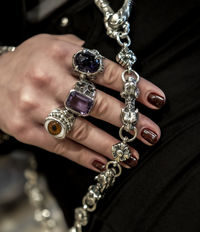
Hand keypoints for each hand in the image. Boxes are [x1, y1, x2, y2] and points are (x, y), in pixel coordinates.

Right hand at [0, 34, 165, 170]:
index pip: (106, 71)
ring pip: (80, 130)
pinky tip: (105, 164)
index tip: (155, 101)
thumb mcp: (55, 46)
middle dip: (128, 121)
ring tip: (132, 156)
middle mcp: (45, 79)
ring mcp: (34, 107)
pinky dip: (85, 157)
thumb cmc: (31, 63)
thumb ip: (84, 56)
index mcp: (58, 53)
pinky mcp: (26, 131)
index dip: (134, 87)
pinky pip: (61, 147)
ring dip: (110, 145)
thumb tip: (122, 76)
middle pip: (95, 103)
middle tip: (151, 134)